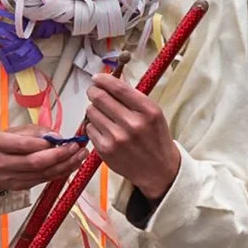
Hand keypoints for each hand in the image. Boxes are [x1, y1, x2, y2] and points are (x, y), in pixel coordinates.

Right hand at [0, 126, 81, 193]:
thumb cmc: (4, 145)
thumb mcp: (15, 131)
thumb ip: (36, 132)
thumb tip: (57, 137)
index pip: (25, 145)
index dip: (47, 143)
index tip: (64, 139)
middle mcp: (1, 163)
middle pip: (35, 162)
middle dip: (60, 155)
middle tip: (76, 148)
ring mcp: (9, 178)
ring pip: (43, 173)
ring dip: (65, 165)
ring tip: (80, 156)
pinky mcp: (19, 187)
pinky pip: (44, 179)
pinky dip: (60, 172)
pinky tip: (71, 165)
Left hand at [84, 72, 180, 200]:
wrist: (158, 169)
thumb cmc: (154, 138)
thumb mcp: (153, 114)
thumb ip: (133, 98)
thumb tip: (110, 80)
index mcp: (148, 111)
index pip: (119, 88)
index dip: (104, 80)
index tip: (97, 77)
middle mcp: (133, 124)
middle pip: (100, 98)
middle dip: (93, 91)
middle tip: (93, 91)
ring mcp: (117, 138)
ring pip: (91, 112)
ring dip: (94, 109)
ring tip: (103, 114)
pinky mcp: (105, 149)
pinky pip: (89, 128)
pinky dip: (93, 125)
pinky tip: (104, 129)